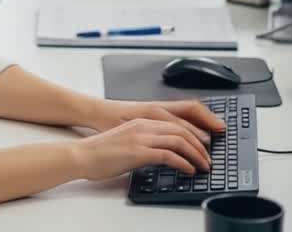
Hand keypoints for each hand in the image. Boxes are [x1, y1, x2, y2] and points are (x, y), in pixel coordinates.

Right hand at [72, 118, 212, 179]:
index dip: (195, 132)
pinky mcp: (138, 152)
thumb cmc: (101, 151)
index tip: (206, 142)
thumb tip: (163, 152)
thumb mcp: (127, 139)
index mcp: (142, 121)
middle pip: (182, 129)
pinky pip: (168, 155)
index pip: (176, 121)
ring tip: (203, 165)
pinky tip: (188, 170)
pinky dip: (183, 163)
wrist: (82, 155)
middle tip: (208, 157)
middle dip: (200, 144)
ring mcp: (141, 137)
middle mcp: (144, 125)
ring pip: (179, 140)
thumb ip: (146, 140)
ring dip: (196, 154)